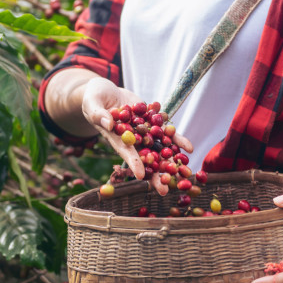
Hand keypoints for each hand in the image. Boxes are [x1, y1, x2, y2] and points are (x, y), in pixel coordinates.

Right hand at [81, 77, 193, 194]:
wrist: (107, 92)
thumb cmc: (94, 99)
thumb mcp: (92, 104)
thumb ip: (98, 114)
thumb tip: (108, 122)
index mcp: (117, 139)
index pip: (126, 153)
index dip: (133, 164)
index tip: (140, 176)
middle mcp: (132, 139)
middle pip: (146, 158)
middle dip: (156, 174)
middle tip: (166, 189)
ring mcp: (144, 132)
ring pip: (160, 149)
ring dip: (172, 160)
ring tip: (185, 172)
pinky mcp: (153, 122)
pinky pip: (167, 132)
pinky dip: (177, 140)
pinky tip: (189, 147)